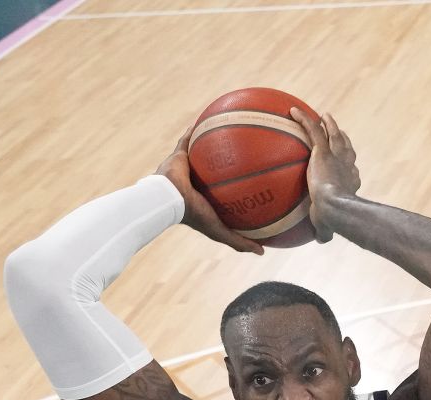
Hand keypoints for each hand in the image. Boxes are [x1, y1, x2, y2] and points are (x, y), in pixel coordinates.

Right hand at [156, 128, 262, 254]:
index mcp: (207, 198)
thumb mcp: (220, 231)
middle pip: (218, 169)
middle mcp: (198, 181)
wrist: (168, 200)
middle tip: (251, 151)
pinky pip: (188, 138)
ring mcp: (187, 167)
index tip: (258, 181)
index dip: (240, 186)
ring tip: (233, 128)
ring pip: (204, 151)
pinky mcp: (178, 154)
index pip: (227, 192)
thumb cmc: (194, 215)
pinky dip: (196, 128)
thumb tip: (263, 252)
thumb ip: (239, 242)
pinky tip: (213, 116)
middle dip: (230, 161)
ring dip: (215, 140)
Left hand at [289, 108, 360, 242]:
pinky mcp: (323, 151)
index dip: (348, 165)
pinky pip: (312, 130)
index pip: (351, 170)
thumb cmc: (332, 219)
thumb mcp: (327, 227)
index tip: (345, 164)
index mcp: (350, 181)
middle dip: (344, 140)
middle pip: (347, 149)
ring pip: (334, 135)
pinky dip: (303, 119)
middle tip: (339, 133)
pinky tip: (292, 111)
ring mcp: (336, 156)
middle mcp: (347, 166)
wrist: (335, 207)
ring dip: (330, 124)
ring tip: (325, 116)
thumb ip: (325, 232)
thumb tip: (322, 241)